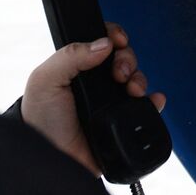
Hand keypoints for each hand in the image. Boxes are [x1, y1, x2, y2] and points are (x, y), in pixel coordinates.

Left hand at [21, 21, 165, 175]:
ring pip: (137, 79)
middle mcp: (97, 82)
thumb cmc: (40, 120)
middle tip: (119, 73)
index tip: (118, 40)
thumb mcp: (45, 80)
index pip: (102, 41)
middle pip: (124, 57)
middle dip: (127, 58)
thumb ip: (70, 56)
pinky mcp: (123, 122)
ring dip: (140, 78)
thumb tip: (103, 44)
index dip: (114, 36)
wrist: (50, 158)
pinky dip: (154, 101)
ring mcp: (112, 101)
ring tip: (132, 89)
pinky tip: (153, 99)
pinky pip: (146, 108)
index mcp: (78, 67)